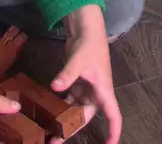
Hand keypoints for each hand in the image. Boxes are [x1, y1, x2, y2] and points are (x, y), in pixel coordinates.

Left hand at [51, 5, 120, 143]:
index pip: (113, 116)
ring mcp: (85, 89)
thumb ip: (67, 75)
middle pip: (86, 118)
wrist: (85, 29)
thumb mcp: (79, 61)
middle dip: (73, 131)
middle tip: (55, 142)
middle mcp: (96, 94)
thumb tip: (55, 87)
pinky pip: (69, 100)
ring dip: (64, 121)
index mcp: (103, 92)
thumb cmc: (90, 45)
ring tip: (49, 133)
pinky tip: (48, 113)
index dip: (113, 132)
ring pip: (76, 111)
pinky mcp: (76, 83)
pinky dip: (60, 107)